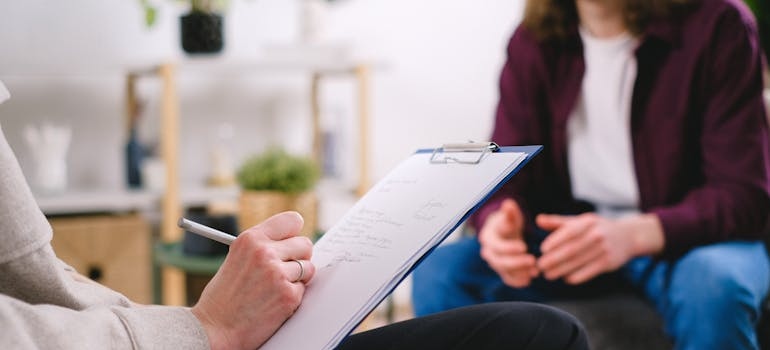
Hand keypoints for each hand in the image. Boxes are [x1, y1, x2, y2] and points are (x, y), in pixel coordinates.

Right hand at [191, 211, 315, 349]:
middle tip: (287, 267)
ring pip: (308, 267)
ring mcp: (278, 274)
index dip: (294, 233)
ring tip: (275, 287)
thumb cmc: (224, 296)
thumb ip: (263, 247)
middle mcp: (265, 252)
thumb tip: (291, 242)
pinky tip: (274, 301)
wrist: (215, 328)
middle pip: (305, 243)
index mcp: (251, 239)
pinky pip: (303, 289)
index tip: (292, 241)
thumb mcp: (237, 258)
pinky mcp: (288, 295)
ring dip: (297, 278)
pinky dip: (293, 296)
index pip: (291, 221)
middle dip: (299, 256)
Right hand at [479, 199, 538, 287]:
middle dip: (516, 263)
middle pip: (499, 262)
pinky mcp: (502, 271)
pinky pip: (508, 279)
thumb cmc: (508, 222)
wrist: (504, 232)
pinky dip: (518, 281)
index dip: (509, 248)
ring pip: (504, 272)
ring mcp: (494, 263)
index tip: (524, 247)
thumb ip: (510, 213)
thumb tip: (509, 204)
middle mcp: (488, 252)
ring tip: (535, 271)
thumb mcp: (510, 216)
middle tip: (532, 261)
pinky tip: (529, 279)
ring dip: (519, 272)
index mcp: (488, 238)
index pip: (497, 246)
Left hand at [536, 213, 663, 284]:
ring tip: (548, 275)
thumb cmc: (597, 228)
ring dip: (561, 270)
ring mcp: (604, 249)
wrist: (627, 237)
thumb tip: (538, 220)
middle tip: (540, 266)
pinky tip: (566, 278)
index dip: (555, 241)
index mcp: (587, 222)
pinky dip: (576, 276)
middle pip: (572, 249)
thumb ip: (558, 222)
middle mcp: (597, 235)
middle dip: (554, 259)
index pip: (569, 232)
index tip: (542, 250)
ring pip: (579, 262)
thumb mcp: (580, 221)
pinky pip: (589, 272)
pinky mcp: (608, 263)